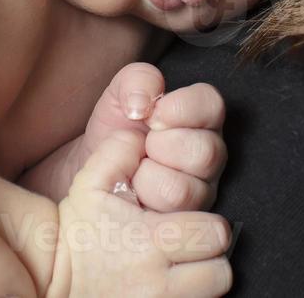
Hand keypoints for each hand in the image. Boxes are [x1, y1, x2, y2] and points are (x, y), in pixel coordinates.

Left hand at [45, 63, 227, 212]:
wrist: (92, 172)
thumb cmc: (115, 130)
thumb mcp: (120, 93)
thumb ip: (138, 80)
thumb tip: (145, 103)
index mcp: (201, 118)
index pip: (212, 105)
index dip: (181, 108)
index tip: (154, 115)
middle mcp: (209, 155)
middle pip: (206, 152)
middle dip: (163, 147)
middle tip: (145, 145)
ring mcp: (199, 192)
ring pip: (185, 190)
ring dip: (149, 179)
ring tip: (136, 172)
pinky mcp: (183, 223)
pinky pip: (169, 220)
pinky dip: (142, 204)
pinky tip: (133, 194)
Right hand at [55, 131, 230, 297]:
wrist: (50, 275)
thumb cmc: (77, 228)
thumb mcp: (91, 181)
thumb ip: (120, 149)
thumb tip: (145, 136)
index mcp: (152, 240)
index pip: (215, 234)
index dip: (210, 225)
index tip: (195, 222)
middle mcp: (159, 280)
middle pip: (221, 271)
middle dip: (211, 254)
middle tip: (194, 245)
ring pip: (211, 292)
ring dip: (203, 277)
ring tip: (184, 265)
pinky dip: (188, 293)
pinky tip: (170, 280)